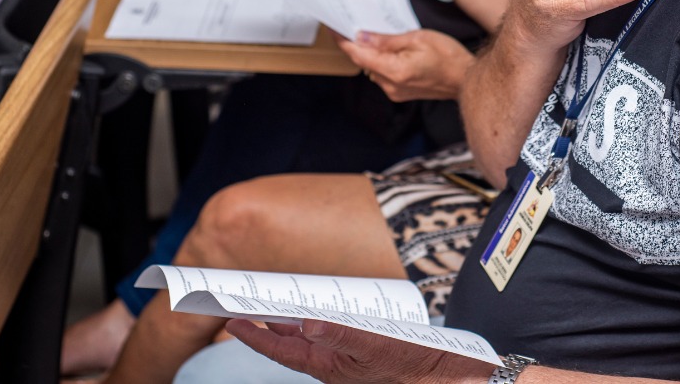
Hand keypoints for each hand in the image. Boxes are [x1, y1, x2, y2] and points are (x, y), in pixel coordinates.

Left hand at [225, 319, 490, 383]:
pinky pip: (331, 336)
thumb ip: (341, 334)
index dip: (254, 334)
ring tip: (273, 304)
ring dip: (290, 322)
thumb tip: (305, 322)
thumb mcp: (376, 348)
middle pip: (291, 344)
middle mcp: (334, 364)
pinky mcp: (364, 354)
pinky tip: (319, 311)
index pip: (282, 350)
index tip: (229, 317)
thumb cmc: (415, 368)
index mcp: (330, 366)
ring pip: (310, 340)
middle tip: (244, 303)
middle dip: (267, 324)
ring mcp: (348, 360)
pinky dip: (319, 322)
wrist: (450, 377)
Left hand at [339, 30, 472, 101]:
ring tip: (366, 33)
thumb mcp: (418, 38)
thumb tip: (363, 37)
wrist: (466, 79)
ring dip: (367, 52)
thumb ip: (387, 40)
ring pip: (371, 68)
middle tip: (347, 25)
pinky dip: (378, 60)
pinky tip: (383, 48)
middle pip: (362, 62)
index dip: (343, 41)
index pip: (359, 55)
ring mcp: (394, 91)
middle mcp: (391, 85)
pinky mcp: (399, 92)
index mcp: (394, 70)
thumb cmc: (449, 57)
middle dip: (354, 44)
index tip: (334, 29)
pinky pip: (381, 74)